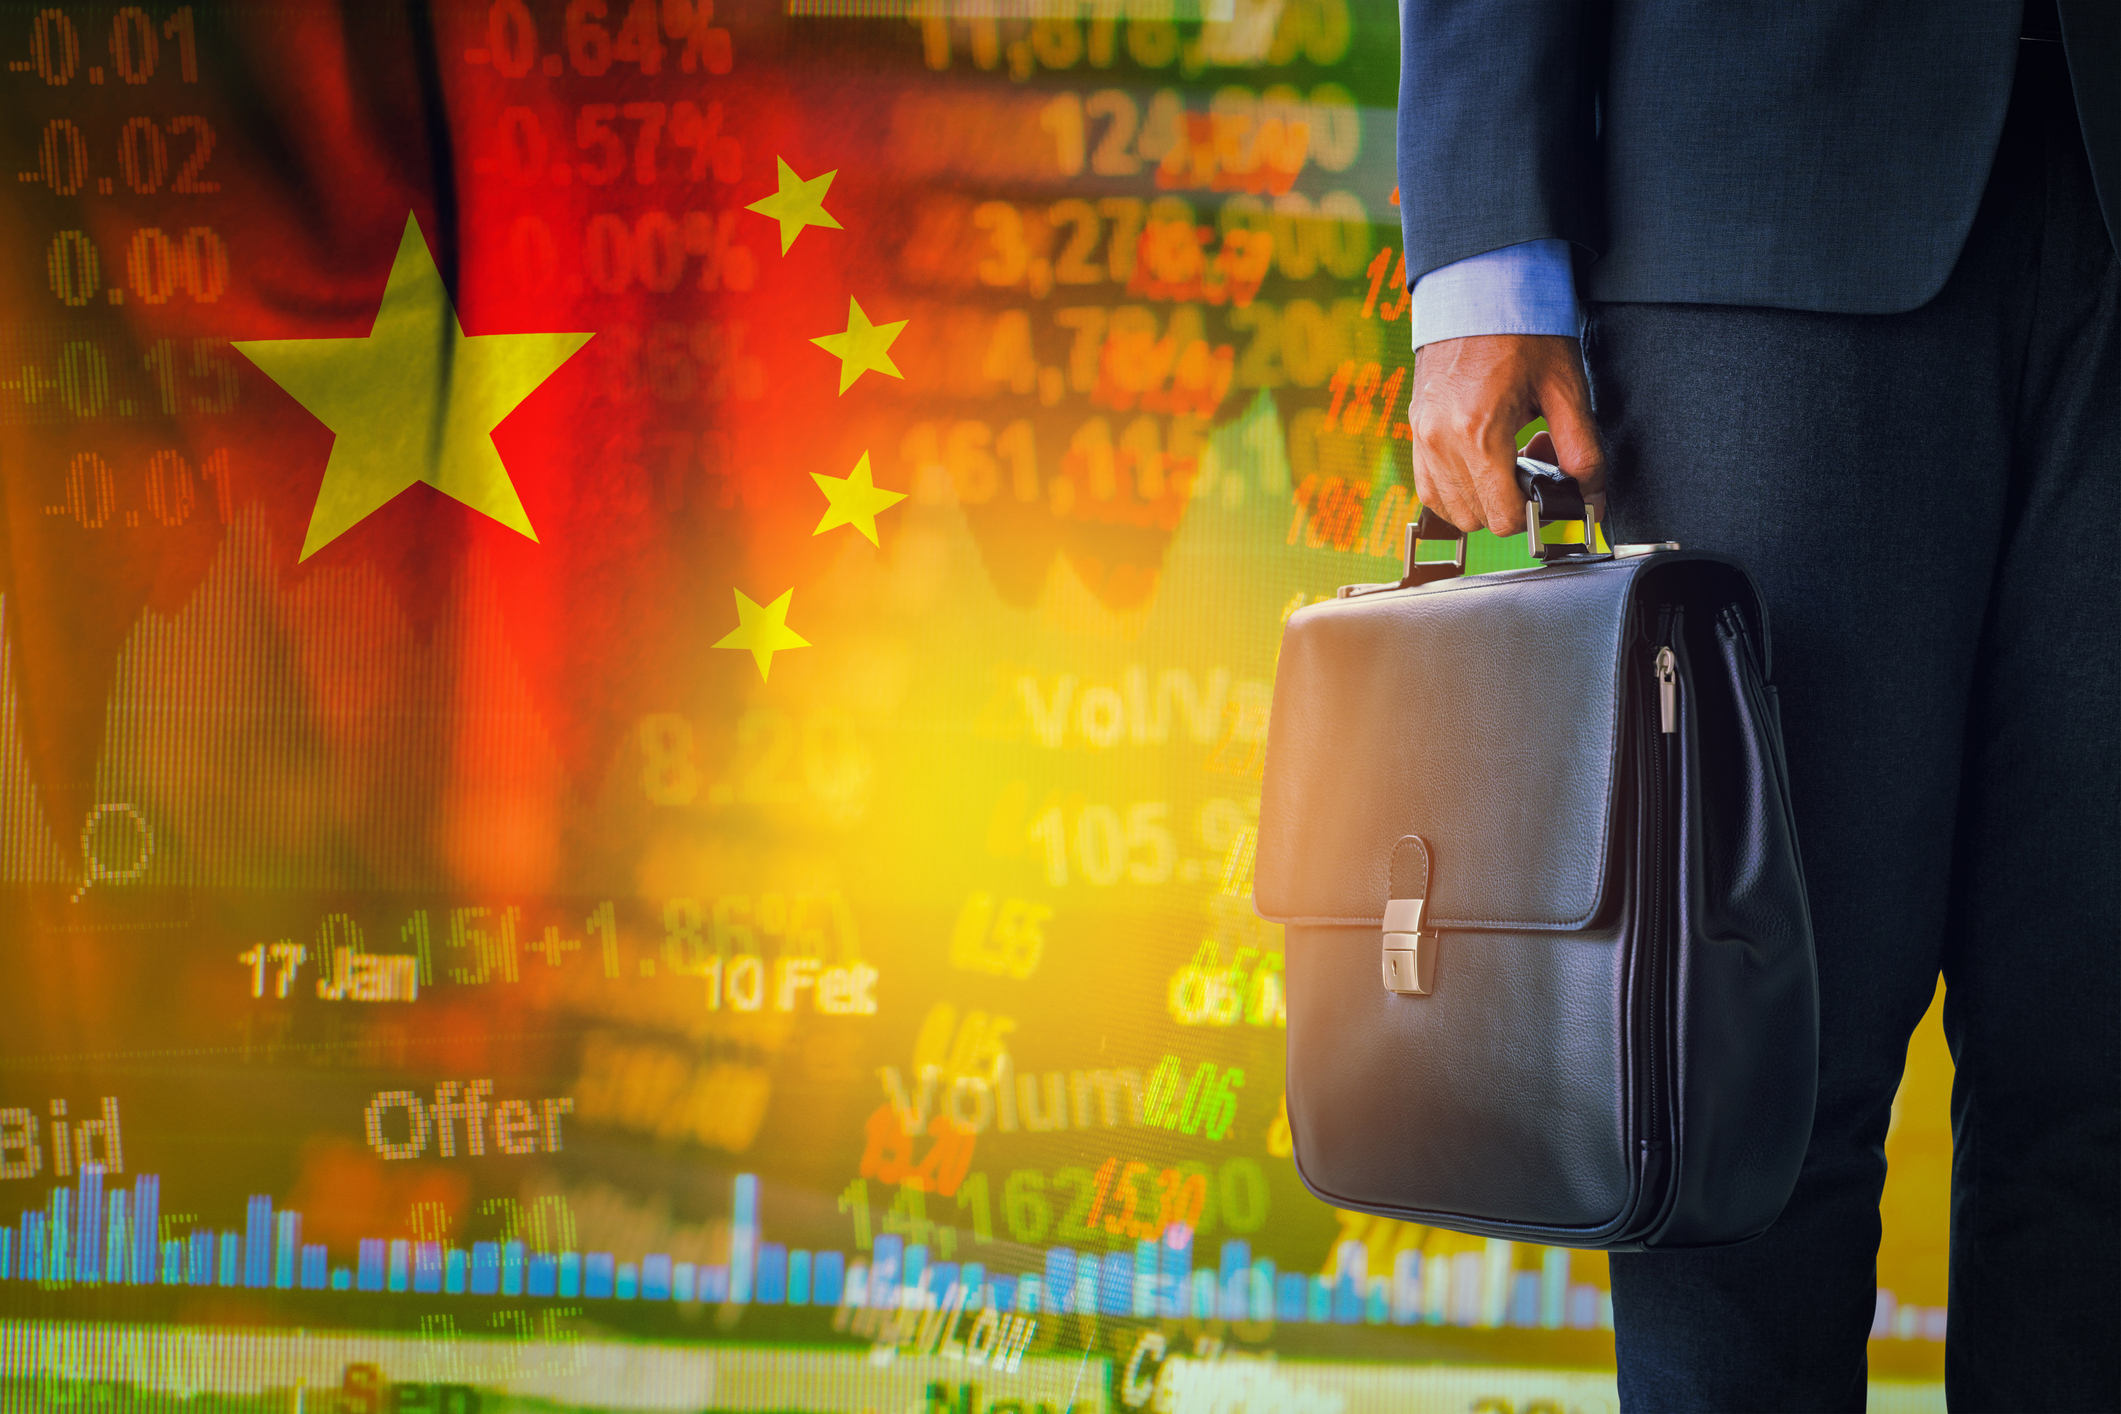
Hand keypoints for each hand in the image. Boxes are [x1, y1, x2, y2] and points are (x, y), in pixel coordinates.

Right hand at [1409, 333, 1605, 535]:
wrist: (1481, 289)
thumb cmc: (1523, 331)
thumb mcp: (1565, 390)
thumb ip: (1583, 451)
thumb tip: (1592, 498)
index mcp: (1478, 433)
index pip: (1503, 516)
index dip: (1534, 511)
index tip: (1548, 484)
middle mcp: (1441, 441)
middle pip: (1476, 517)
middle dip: (1509, 503)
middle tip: (1530, 462)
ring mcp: (1422, 436)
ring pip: (1449, 508)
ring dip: (1481, 498)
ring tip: (1504, 459)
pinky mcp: (1415, 429)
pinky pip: (1429, 486)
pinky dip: (1456, 488)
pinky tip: (1481, 461)